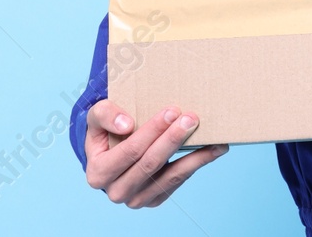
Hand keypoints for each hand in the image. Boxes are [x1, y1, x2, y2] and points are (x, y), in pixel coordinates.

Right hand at [84, 99, 226, 207]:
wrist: (108, 153)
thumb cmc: (105, 132)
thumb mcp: (96, 117)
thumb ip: (104, 115)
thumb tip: (127, 125)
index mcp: (99, 173)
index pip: (131, 150)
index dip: (152, 131)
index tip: (172, 111)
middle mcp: (116, 191)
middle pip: (151, 164)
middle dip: (173, 139)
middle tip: (192, 119)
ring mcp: (136, 199)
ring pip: (170, 177)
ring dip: (195, 157)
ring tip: (215, 140)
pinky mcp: (154, 199)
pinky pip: (178, 182)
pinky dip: (197, 165)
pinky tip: (213, 150)